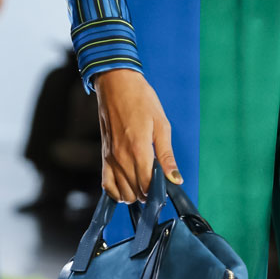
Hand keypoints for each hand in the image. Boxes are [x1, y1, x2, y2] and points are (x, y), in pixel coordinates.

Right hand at [94, 69, 182, 202]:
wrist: (116, 84)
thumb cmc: (142, 100)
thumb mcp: (161, 124)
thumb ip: (167, 155)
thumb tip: (176, 179)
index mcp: (138, 149)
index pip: (148, 186)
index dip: (159, 190)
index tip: (166, 185)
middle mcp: (121, 158)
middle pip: (136, 193)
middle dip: (149, 192)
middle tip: (158, 180)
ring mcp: (110, 158)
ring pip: (122, 194)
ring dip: (135, 193)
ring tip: (145, 180)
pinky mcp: (103, 156)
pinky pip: (107, 186)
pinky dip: (117, 191)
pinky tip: (129, 183)